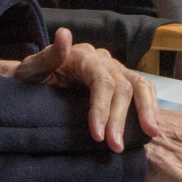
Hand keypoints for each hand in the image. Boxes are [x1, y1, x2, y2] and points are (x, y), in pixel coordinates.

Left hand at [2, 29, 160, 151]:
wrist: (31, 79)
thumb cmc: (30, 77)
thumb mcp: (31, 68)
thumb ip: (49, 55)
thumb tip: (64, 34)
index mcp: (83, 56)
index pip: (102, 80)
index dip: (102, 108)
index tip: (97, 135)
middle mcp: (103, 60)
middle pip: (121, 86)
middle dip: (120, 118)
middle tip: (115, 146)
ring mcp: (114, 69)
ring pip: (139, 85)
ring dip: (145, 110)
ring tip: (150, 134)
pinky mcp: (120, 80)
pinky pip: (142, 89)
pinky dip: (150, 105)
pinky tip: (151, 126)